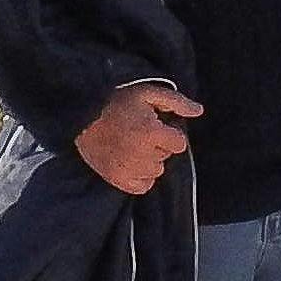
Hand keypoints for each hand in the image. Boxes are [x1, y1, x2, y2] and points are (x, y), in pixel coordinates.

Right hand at [77, 81, 203, 196]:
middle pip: (166, 157)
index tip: (156, 125)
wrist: (81, 114)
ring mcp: (128, 170)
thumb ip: (176, 102)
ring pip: (156, 171)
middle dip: (159, 145)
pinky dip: (140, 177)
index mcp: (151, 133)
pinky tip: (131, 161)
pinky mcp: (116, 180)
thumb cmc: (116, 100)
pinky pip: (142, 186)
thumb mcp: (147, 93)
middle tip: (140, 132)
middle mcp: (141, 155)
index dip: (170, 133)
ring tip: (133, 145)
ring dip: (150, 160)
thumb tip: (199, 111)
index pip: (179, 144)